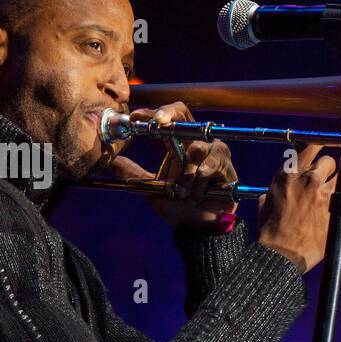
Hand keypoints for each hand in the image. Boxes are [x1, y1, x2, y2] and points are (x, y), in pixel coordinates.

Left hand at [122, 101, 238, 229]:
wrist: (199, 229)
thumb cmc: (180, 208)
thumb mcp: (153, 189)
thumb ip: (135, 174)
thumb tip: (113, 162)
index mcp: (180, 145)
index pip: (169, 119)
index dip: (153, 112)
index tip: (135, 117)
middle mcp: (198, 144)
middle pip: (185, 115)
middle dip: (170, 115)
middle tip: (158, 122)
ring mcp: (215, 153)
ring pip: (197, 147)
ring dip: (185, 171)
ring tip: (182, 191)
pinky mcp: (227, 167)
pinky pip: (209, 168)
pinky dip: (198, 185)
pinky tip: (196, 197)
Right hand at [256, 144, 340, 273]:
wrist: (280, 254)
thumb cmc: (270, 231)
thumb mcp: (266, 203)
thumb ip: (274, 190)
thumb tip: (273, 190)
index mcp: (289, 175)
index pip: (309, 146)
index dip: (317, 146)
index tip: (321, 148)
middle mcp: (309, 181)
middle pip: (329, 161)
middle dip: (327, 169)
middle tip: (323, 181)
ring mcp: (325, 196)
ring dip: (340, 187)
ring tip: (336, 197)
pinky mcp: (337, 212)